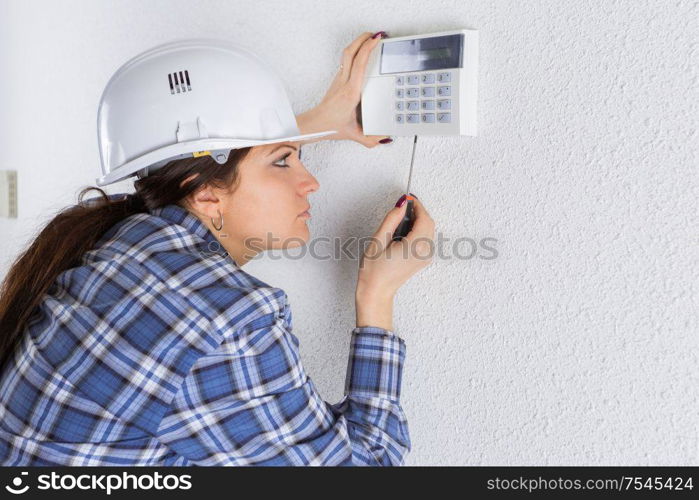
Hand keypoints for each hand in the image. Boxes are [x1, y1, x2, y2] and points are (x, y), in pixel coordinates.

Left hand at [297, 32, 391, 146]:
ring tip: (369, 38)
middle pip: (351, 53)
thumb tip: (385, 138)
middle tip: (376, 34)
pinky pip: (345, 61)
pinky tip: (362, 53)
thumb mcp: (355, 135)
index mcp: (351, 92)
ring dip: (358, 43)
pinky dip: (355, 52)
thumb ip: (372, 139)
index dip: (368, 49)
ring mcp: (339, 79)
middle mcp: (344, 82)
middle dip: (363, 39)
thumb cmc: (331, 126)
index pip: (359, 64)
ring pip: (346, 54)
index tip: (377, 40)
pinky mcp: (337, 80)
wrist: (315, 125)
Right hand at [356, 195, 434, 301]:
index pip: (424, 219)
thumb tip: (401, 205)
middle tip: (402, 208)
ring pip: (429, 231)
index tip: (407, 198)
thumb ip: (391, 220)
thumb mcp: (378, 240)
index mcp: (415, 247)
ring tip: (399, 223)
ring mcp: (426, 258)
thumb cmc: (374, 271)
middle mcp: (424, 253)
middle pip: (429, 223)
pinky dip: (418, 231)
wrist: (376, 291)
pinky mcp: (423, 260)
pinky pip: (426, 239)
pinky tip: (403, 233)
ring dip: (418, 222)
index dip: (417, 205)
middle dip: (418, 212)